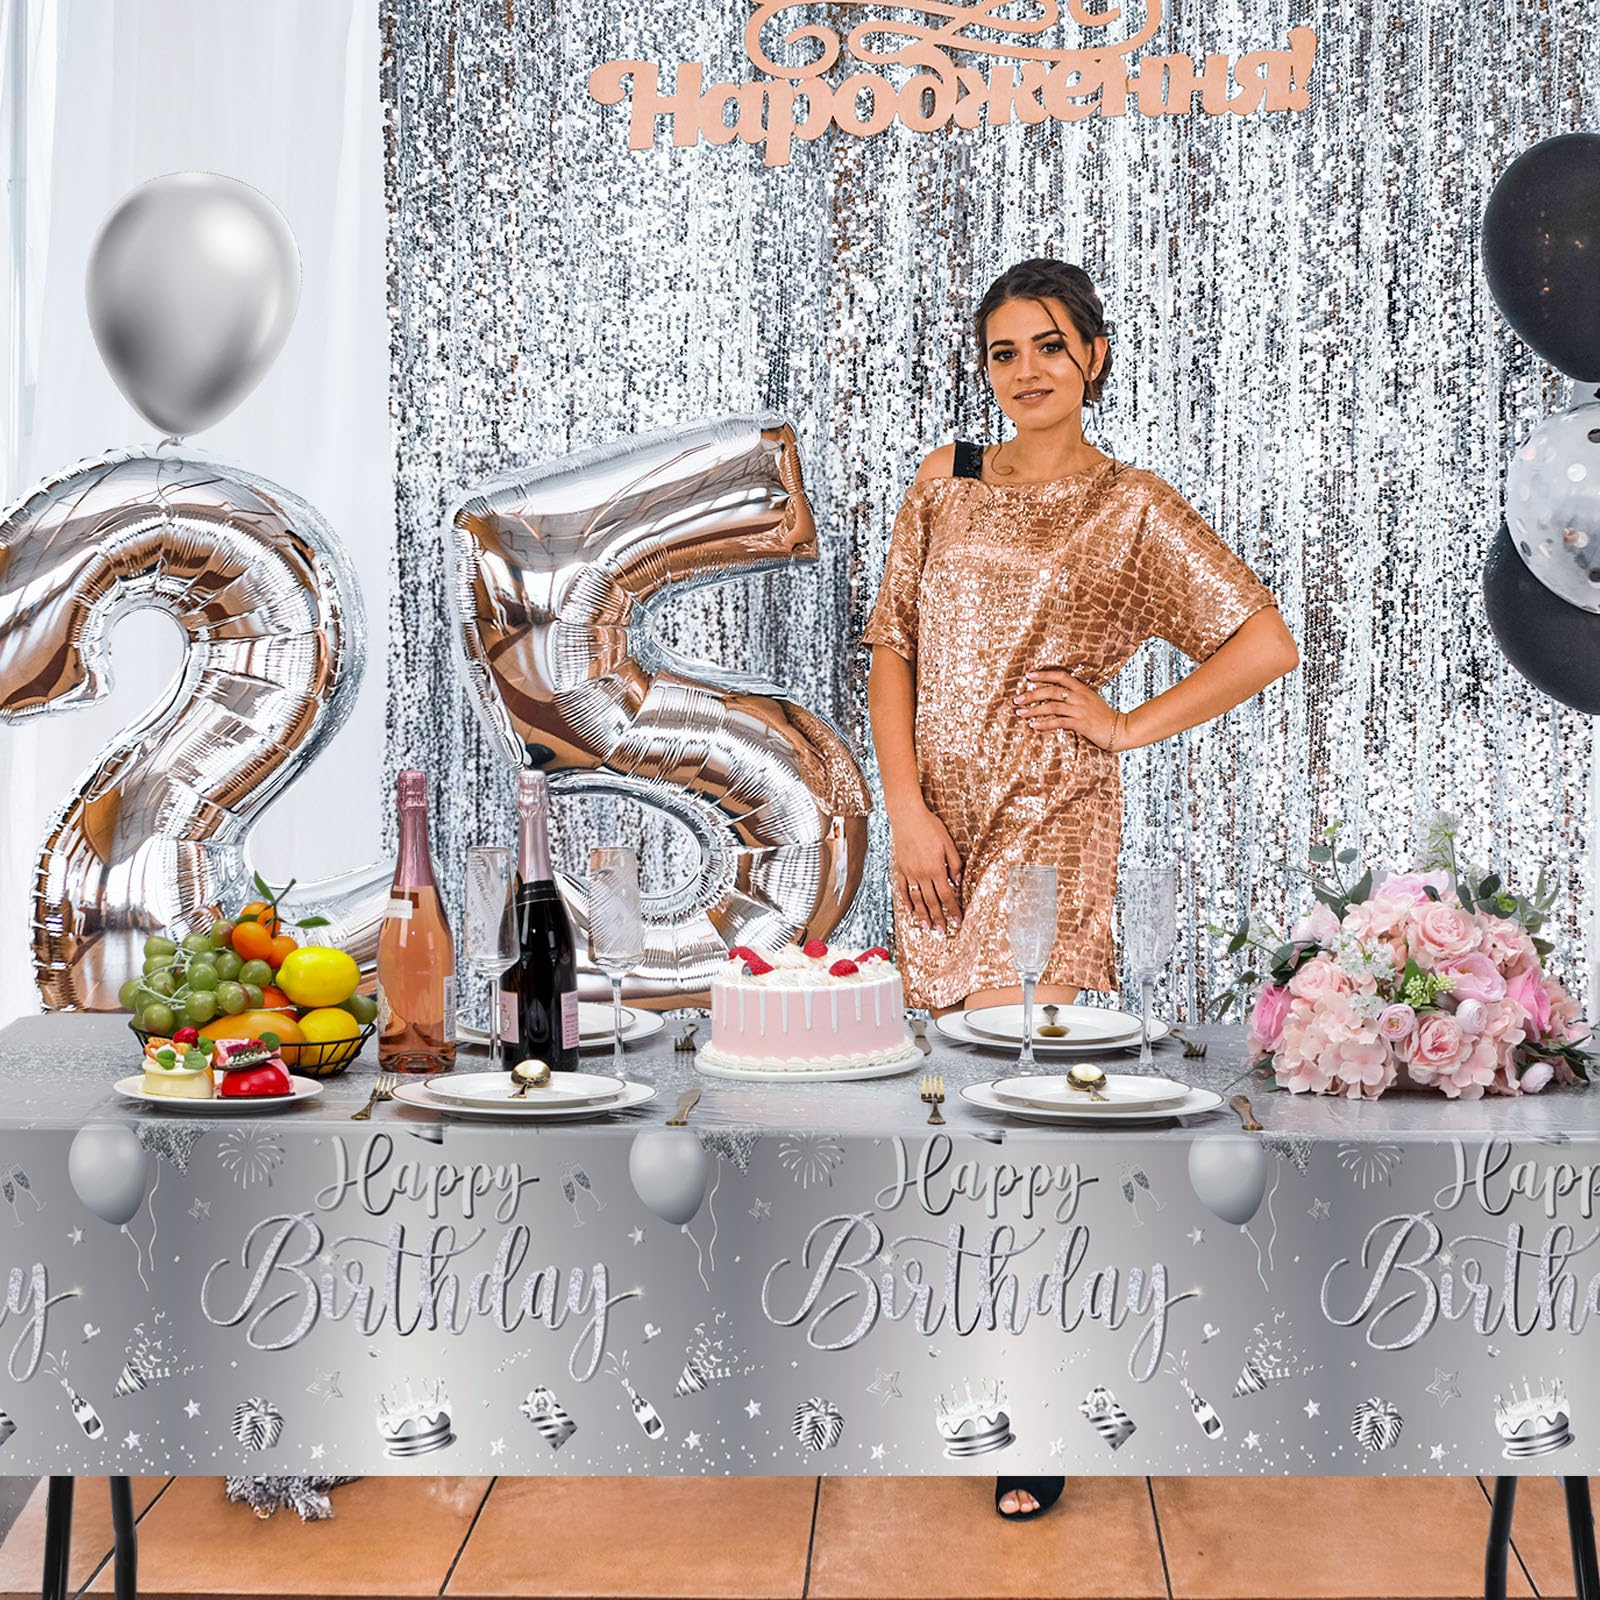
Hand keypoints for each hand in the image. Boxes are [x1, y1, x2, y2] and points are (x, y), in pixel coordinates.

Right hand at [889, 805, 963, 932]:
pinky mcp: (900, 868)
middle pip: (932, 902)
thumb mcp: (948, 843)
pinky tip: (910, 911)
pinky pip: (903, 889)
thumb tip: (958, 882)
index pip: (947, 896)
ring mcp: (909, 873)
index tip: (958, 921)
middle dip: (938, 918)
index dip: (953, 910)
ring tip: (926, 928)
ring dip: (922, 915)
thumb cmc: (930, 827)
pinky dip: (906, 901)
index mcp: (936, 869)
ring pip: (916, 899)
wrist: (907, 816)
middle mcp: (922, 874)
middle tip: (942, 932)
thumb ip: (955, 864)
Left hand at [1014, 670, 1118, 747]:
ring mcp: (1080, 710)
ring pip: (1052, 706)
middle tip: (1017, 699)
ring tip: (1020, 713)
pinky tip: (1033, 725)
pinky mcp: (1081, 723)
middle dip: (1032, 694)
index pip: (1061, 676)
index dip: (1044, 674)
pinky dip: (1044, 724)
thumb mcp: (1091, 701)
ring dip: (1034, 709)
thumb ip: (1076, 697)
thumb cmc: (1104, 717)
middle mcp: (1080, 697)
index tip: (1029, 675)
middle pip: (1052, 691)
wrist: (1121, 729)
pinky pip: (1059, 722)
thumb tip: (1057, 697)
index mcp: (1082, 689)